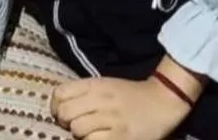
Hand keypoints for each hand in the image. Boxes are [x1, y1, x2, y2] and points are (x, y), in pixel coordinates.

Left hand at [51, 75, 191, 139]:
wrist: (162, 101)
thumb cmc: (130, 95)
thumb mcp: (106, 86)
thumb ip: (84, 93)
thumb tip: (59, 108)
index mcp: (96, 84)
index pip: (60, 93)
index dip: (55, 106)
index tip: (61, 114)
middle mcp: (101, 99)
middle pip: (65, 112)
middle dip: (65, 122)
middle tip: (75, 125)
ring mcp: (110, 118)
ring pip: (77, 129)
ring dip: (80, 134)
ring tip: (92, 133)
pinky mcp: (119, 136)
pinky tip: (102, 139)